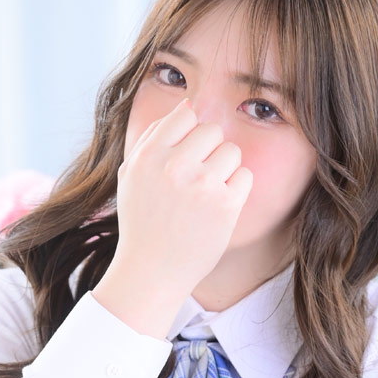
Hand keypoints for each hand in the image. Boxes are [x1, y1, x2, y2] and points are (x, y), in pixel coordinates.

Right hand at [114, 97, 253, 294]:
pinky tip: (220, 206)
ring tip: (208, 193)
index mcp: (149, 156)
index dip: (190, 133)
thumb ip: (153, 137)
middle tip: (199, 178)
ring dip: (225, 170)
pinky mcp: (226, 206)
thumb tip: (187, 105)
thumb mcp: (131, 176)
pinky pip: (246, 176)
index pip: (186, 114)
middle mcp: (175, 167)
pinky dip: (237, 190)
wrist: (152, 272)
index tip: (186, 156)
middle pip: (212, 130)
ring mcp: (202, 186)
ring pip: (232, 152)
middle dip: (209, 151)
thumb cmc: (143, 223)